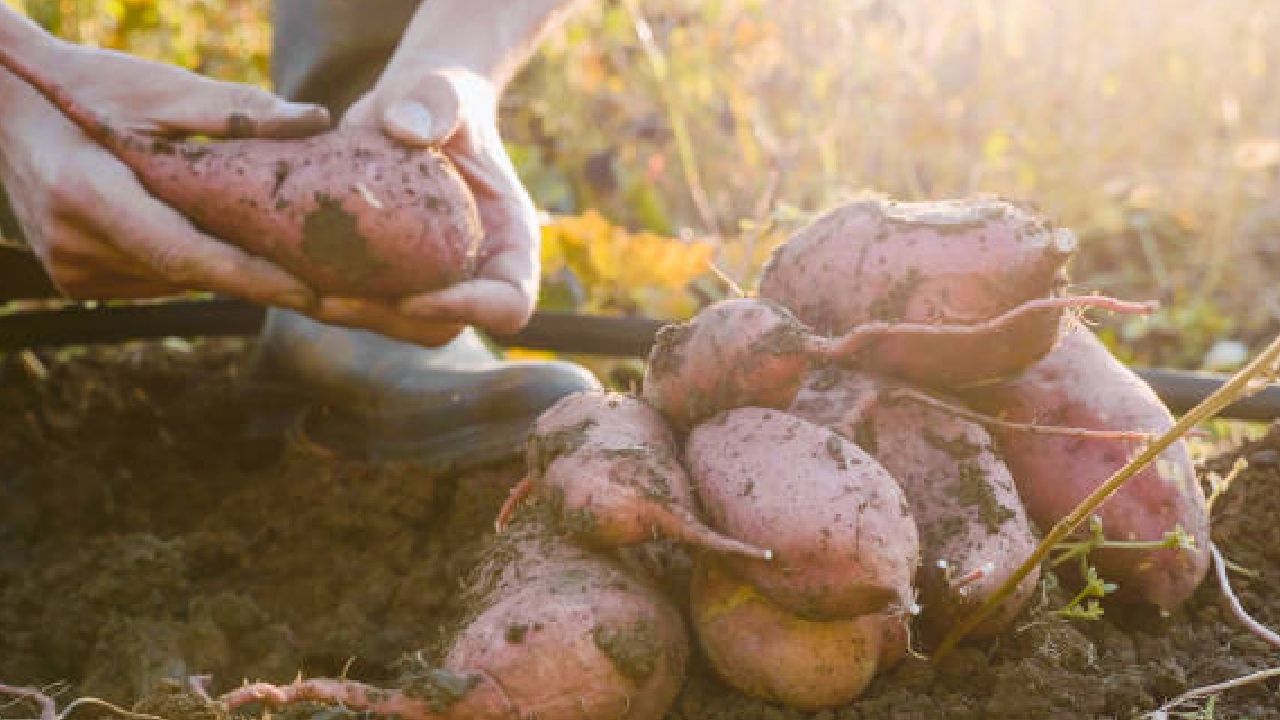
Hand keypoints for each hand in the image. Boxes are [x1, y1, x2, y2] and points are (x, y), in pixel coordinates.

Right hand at [0, 39, 331, 309]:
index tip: (313, 293)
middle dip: (257, 274)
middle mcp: (75, 247)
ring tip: (283, 250)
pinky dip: (190, 264)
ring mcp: (72, 271)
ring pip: (177, 282)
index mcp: (89, 197)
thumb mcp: (157, 89)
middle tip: (328, 275)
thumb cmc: (89, 87)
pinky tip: (218, 239)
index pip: (187, 256)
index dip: (253, 279)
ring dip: (223, 267)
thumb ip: (234, 110)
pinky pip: (155, 279)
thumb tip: (314, 119)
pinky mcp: (76, 281)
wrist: (6, 107)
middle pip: (189, 274)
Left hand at [313, 67, 539, 345]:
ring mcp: (436, 281)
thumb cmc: (440, 97)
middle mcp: (477, 272)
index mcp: (510, 241)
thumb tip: (405, 128)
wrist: (412, 108)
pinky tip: (285, 275)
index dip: (468, 311)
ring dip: (353, 316)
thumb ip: (436, 102)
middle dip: (390, 320)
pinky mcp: (393, 278)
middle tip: (331, 300)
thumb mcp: (442, 92)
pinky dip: (329, 295)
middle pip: (446, 326)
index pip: (508, 304)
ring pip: (401, 326)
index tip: (413, 297)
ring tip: (300, 292)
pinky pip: (367, 303)